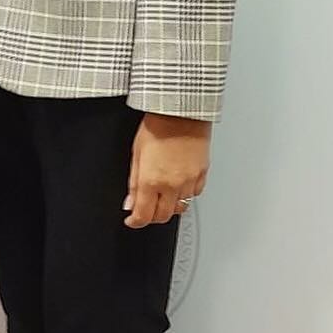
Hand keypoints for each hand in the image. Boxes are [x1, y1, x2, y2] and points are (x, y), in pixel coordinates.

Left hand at [123, 113, 210, 228]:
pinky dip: (185, 195)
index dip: (135, 222)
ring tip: (162, 196)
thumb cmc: (158, 126)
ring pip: (180, 207)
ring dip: (169, 206)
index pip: (143, 215)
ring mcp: (189, 181)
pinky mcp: (202, 174)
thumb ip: (133, 183)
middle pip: (163, 216)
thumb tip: (130, 203)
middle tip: (146, 209)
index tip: (132, 220)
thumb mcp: (136, 154)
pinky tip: (178, 185)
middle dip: (152, 217)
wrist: (181, 111)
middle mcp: (172, 184)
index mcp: (151, 180)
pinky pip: (194, 194)